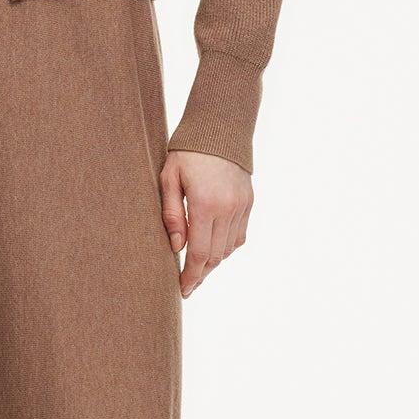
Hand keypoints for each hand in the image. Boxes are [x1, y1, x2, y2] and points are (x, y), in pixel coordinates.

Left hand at [159, 150, 251, 295]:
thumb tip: (176, 247)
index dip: (191, 275)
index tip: (183, 289)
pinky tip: (214, 249)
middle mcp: (227, 208)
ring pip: (229, 249)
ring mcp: (241, 206)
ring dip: (214, 262)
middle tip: (188, 284)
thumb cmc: (187, 152)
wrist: (220, 128)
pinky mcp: (249, 202)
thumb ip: (171, 214)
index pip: (199, 253)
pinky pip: (239, 236)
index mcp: (205, 203)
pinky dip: (227, 247)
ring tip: (198, 269)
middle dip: (201, 273)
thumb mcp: (169, 178)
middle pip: (216, 256)